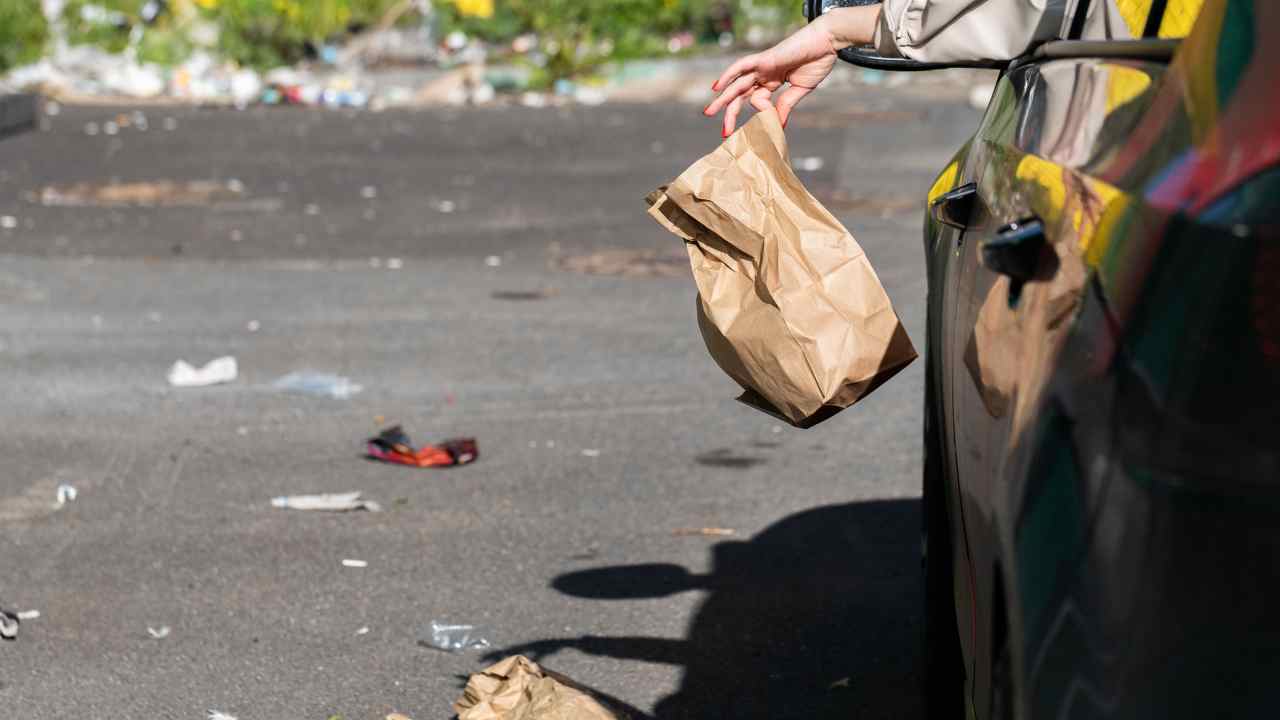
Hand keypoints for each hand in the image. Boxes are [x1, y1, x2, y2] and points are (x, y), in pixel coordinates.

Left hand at [703, 6, 881, 135]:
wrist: (827, 43)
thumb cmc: (817, 62)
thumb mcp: (800, 90)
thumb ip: (787, 105)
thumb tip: (779, 125)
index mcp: (772, 81)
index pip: (757, 101)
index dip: (764, 115)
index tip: (775, 125)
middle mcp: (764, 74)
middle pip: (741, 95)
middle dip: (730, 112)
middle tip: (723, 132)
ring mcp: (762, 67)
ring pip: (737, 85)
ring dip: (723, 99)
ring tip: (709, 113)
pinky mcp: (764, 59)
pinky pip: (741, 66)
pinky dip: (728, 75)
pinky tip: (716, 88)